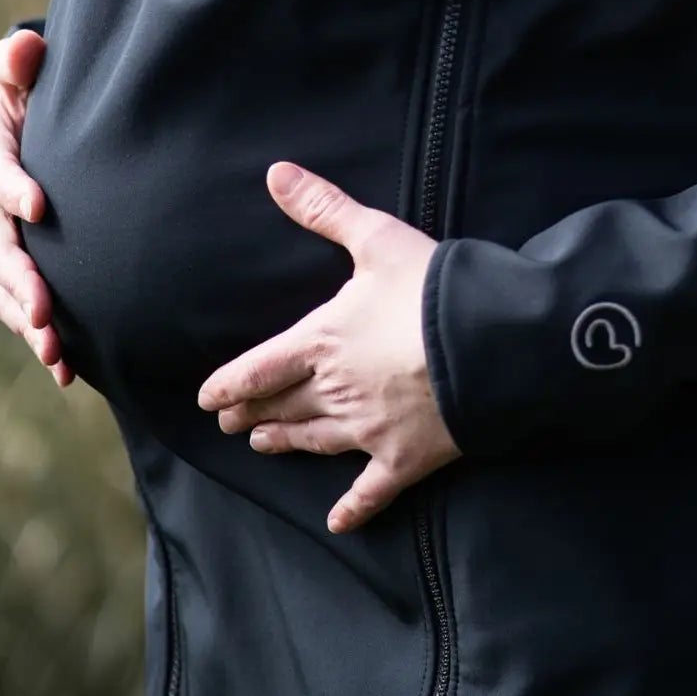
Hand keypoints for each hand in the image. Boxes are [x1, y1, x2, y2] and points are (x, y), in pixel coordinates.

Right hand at [0, 28, 73, 386]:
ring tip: (54, 351)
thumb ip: (19, 61)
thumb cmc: (27, 96)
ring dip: (28, 322)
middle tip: (45, 308)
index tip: (39, 205)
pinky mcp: (17, 274)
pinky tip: (68, 371)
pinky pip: (22, 310)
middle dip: (19, 279)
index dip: (11, 188)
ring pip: (5, 291)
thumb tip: (23, 47)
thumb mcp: (19, 72)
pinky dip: (42, 341)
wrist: (20, 133)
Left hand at [197, 163, 460, 533]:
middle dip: (253, 414)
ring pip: (315, 442)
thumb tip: (276, 173)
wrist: (488, 342)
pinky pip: (372, 490)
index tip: (208, 398)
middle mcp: (335, 391)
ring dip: (287, 444)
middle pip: (282, 407)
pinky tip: (338, 522)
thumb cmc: (430, 287)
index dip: (230, 384)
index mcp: (321, 341)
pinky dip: (353, 507)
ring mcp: (369, 430)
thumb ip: (324, 208)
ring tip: (265, 446)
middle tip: (230, 425)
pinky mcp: (406, 458)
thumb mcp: (375, 237)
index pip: (260, 368)